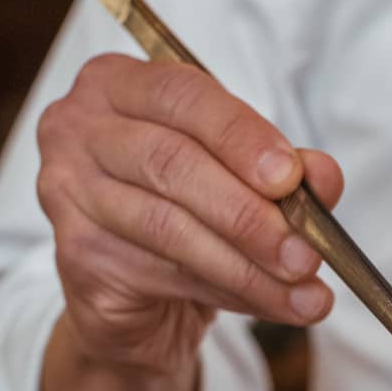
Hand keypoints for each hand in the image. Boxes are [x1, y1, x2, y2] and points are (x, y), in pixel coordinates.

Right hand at [36, 53, 343, 375]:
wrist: (139, 298)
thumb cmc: (187, 213)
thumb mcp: (241, 180)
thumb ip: (283, 171)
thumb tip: (323, 176)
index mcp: (118, 85)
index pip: (182, 95)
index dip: (242, 136)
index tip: (293, 178)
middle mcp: (78, 131)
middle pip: (171, 163)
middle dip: (250, 214)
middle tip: (307, 253)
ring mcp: (68, 196)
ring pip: (170, 228)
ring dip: (248, 266)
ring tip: (304, 291)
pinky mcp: (77, 259)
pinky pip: (163, 275)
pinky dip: (230, 293)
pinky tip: (272, 305)